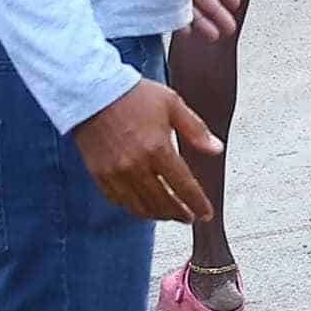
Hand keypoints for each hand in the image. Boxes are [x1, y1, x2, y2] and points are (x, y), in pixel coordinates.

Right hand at [73, 77, 218, 223]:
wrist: (92, 92)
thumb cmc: (135, 96)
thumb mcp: (172, 104)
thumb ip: (196, 130)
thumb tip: (217, 150)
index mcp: (158, 149)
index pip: (184, 187)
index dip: (198, 204)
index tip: (206, 214)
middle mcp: (137, 166)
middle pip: (163, 203)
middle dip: (180, 214)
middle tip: (189, 217)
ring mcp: (116, 173)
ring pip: (141, 207)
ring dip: (159, 215)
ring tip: (170, 214)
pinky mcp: (99, 175)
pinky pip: (119, 201)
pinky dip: (134, 208)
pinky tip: (144, 206)